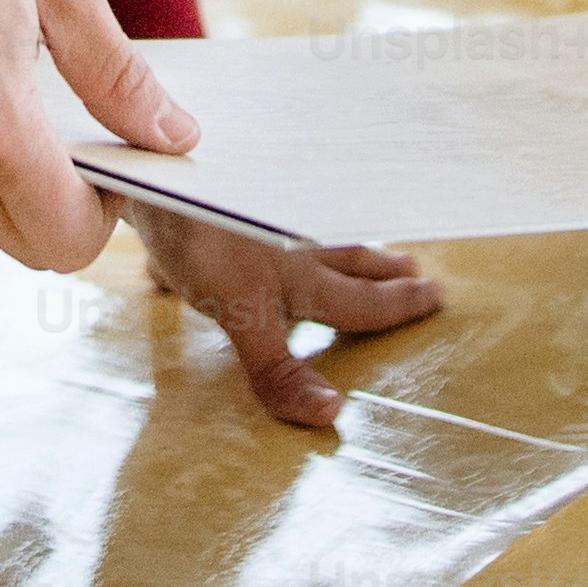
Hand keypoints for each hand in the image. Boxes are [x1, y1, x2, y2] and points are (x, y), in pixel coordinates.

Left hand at [121, 201, 440, 427]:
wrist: (153, 173)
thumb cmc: (200, 240)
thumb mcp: (242, 312)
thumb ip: (279, 370)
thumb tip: (330, 413)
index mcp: (300, 274)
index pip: (358, 300)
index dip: (396, 305)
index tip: (434, 295)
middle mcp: (288, 244)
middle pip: (345, 259)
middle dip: (380, 269)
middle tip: (415, 268)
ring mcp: (259, 219)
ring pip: (313, 234)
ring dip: (339, 245)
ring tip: (362, 246)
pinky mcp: (226, 202)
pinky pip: (267, 213)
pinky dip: (284, 218)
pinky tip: (272, 221)